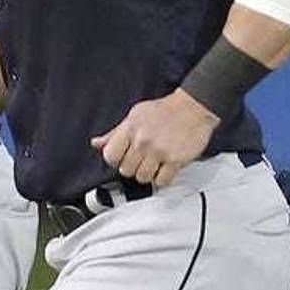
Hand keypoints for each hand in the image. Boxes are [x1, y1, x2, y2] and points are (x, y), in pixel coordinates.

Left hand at [91, 89, 220, 186]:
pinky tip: (164, 168)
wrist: (193, 108)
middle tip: (142, 159)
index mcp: (130, 129)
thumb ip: (115, 133)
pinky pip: (161, 181)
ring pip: (142, 178)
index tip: (123, 157)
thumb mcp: (134, 116)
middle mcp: (143, 140)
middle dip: (133, 167)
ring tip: (154, 163)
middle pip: (126, 170)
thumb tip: (96, 144)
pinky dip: (162, 179)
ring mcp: (159, 151)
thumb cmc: (164, 111)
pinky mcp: (175, 160)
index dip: (115, 160)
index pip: (110, 156)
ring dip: (147, 174)